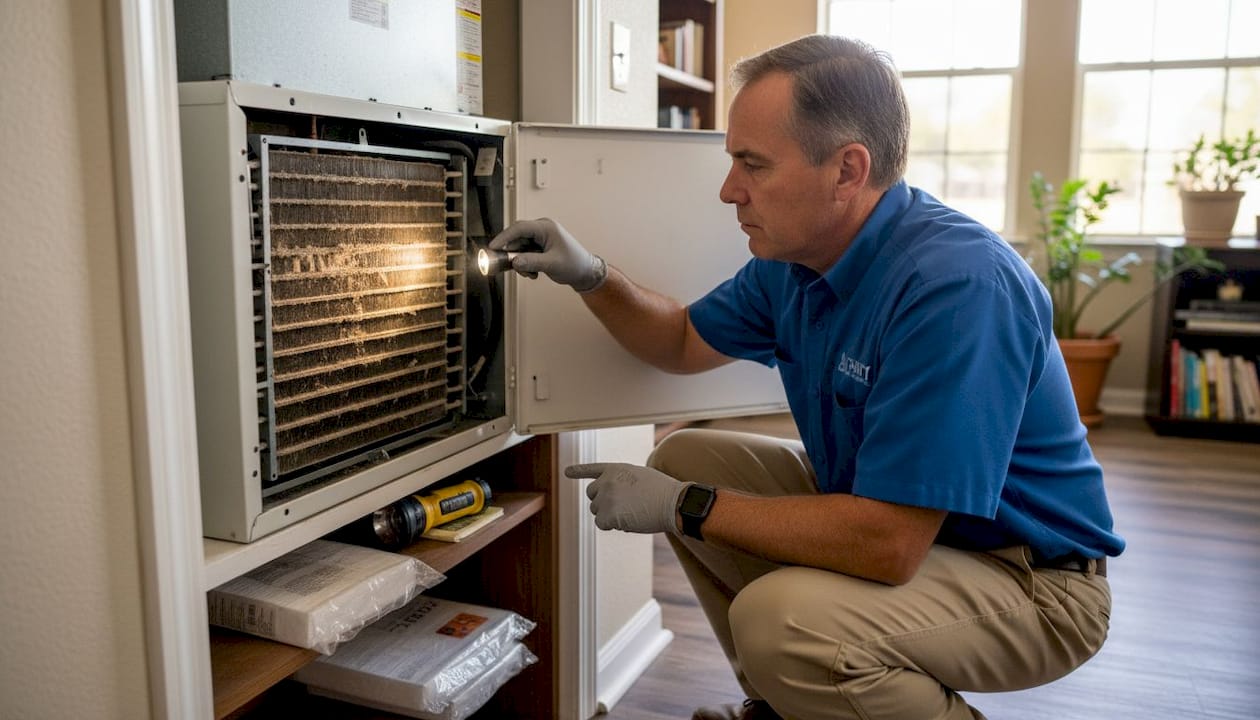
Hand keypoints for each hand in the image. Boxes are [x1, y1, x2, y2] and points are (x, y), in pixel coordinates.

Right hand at [489, 218, 607, 291]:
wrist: (585, 272)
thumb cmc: (574, 264)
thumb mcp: (551, 264)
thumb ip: (531, 262)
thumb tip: (514, 262)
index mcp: (546, 228)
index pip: (519, 228)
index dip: (504, 237)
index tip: (493, 247)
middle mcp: (542, 230)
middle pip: (516, 238)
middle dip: (513, 254)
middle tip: (513, 267)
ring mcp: (540, 238)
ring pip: (519, 248)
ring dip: (520, 262)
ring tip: (531, 273)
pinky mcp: (539, 247)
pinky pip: (524, 253)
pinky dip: (525, 263)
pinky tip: (534, 272)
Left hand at [566, 463, 686, 534]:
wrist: (673, 502)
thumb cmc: (662, 492)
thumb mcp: (639, 476)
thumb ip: (621, 482)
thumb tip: (609, 500)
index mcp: (615, 468)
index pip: (592, 469)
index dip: (579, 471)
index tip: (567, 472)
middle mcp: (607, 480)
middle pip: (592, 496)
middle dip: (603, 503)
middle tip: (625, 506)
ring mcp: (606, 497)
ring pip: (597, 511)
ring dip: (610, 515)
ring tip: (632, 511)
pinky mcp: (608, 514)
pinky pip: (602, 524)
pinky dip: (613, 526)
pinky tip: (629, 520)